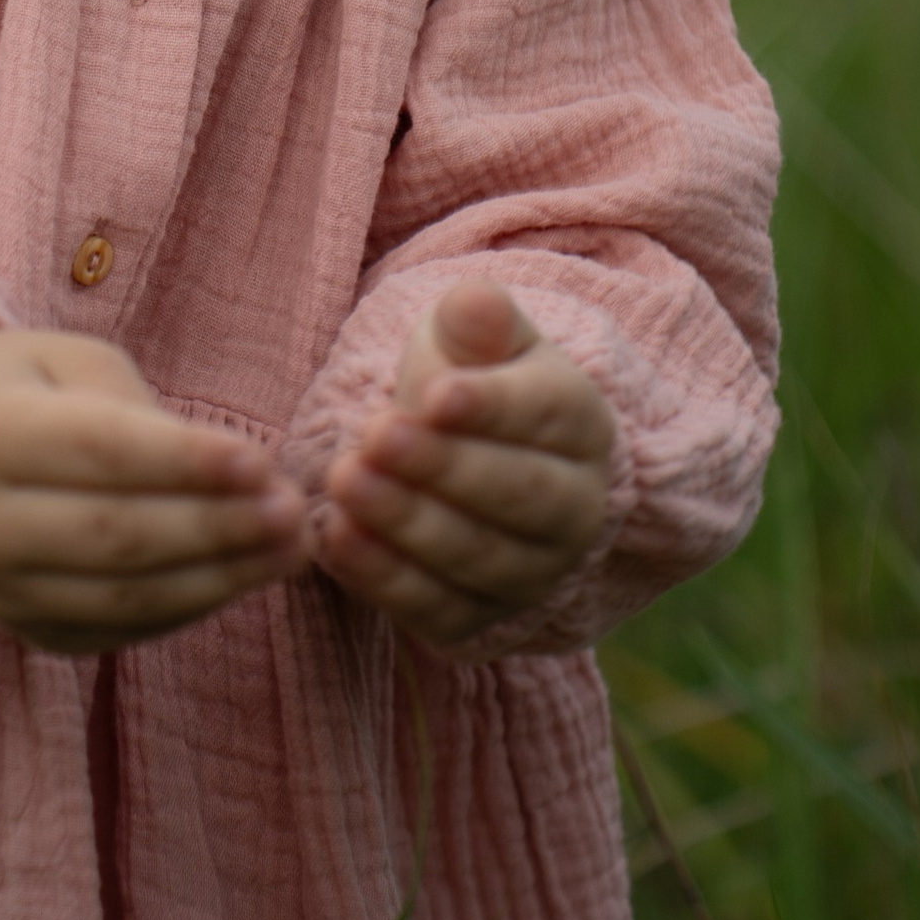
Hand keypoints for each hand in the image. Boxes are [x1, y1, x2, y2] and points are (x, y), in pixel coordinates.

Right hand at [0, 326, 309, 653]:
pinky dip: (189, 608)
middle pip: (116, 537)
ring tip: (288, 550)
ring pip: (123, 599)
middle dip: (217, 529)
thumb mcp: (71, 364)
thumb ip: (145, 415)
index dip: (186, 462)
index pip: (101, 453)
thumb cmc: (24, 391)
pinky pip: (119, 631)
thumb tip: (244, 477)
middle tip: (294, 513)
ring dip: (219, 580)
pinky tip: (241, 577)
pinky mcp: (25, 631)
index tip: (263, 461)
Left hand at [316, 278, 614, 649]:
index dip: (489, 408)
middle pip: (517, 494)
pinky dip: (385, 579)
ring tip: (343, 480)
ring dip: (406, 523)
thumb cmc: (467, 381)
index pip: (542, 415)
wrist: (462, 457)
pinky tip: (337, 537)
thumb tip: (474, 300)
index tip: (433, 395)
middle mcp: (574, 509)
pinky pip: (437, 610)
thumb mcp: (473, 338)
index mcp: (581, 424)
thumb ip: (477, 320)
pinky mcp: (482, 619)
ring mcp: (533, 573)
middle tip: (376, 435)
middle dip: (442, 468)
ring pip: (476, 557)